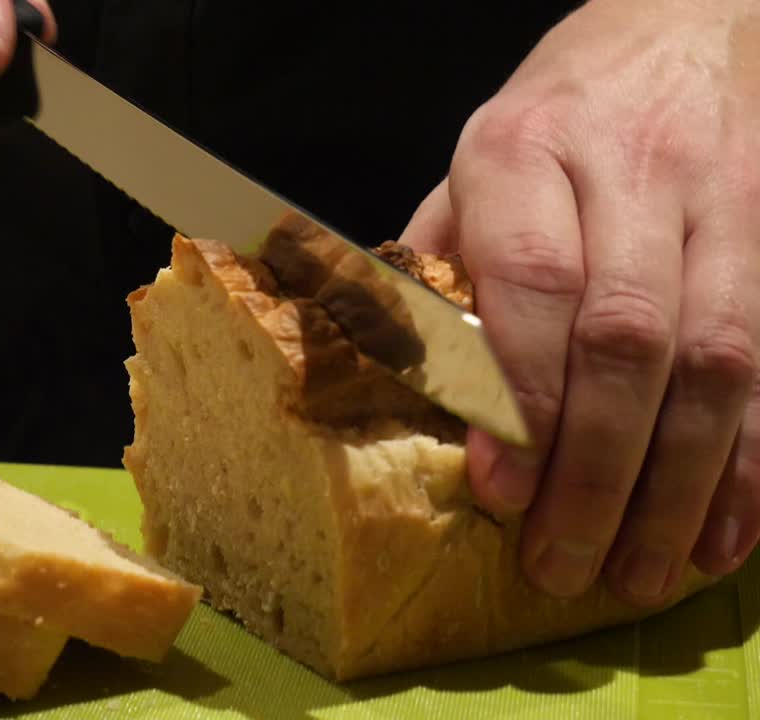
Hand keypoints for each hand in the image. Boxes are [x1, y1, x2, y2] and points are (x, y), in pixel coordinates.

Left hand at [400, 0, 759, 605]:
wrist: (683, 27)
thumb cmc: (555, 120)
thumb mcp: (473, 171)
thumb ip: (441, 270)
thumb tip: (411, 395)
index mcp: (522, 150)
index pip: (530, 282)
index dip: (522, 398)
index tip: (504, 490)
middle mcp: (629, 169)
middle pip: (628, 337)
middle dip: (598, 469)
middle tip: (565, 563)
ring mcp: (722, 198)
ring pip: (717, 359)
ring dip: (680, 484)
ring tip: (641, 572)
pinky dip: (755, 459)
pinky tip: (724, 530)